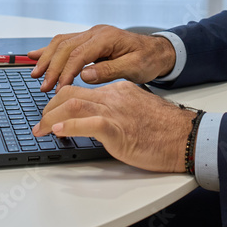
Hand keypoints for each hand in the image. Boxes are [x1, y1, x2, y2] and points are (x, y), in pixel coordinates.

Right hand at [29, 25, 175, 91]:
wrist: (156, 50)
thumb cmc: (147, 59)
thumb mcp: (134, 68)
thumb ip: (110, 71)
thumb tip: (85, 75)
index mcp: (106, 38)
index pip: (79, 55)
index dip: (66, 72)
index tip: (59, 89)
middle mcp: (96, 32)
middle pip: (66, 47)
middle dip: (52, 67)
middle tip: (44, 87)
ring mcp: (91, 34)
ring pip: (61, 42)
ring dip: (46, 58)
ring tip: (36, 75)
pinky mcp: (88, 39)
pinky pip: (64, 42)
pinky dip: (49, 50)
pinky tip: (35, 56)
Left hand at [32, 81, 193, 172]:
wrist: (186, 137)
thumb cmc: (166, 130)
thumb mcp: (137, 111)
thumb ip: (118, 110)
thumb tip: (98, 122)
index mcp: (119, 90)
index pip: (81, 89)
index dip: (60, 100)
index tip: (51, 112)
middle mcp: (114, 96)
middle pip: (70, 93)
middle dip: (49, 108)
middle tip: (40, 123)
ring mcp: (115, 110)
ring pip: (73, 104)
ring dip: (50, 118)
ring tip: (41, 130)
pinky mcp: (117, 128)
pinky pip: (88, 123)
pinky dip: (69, 126)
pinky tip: (58, 131)